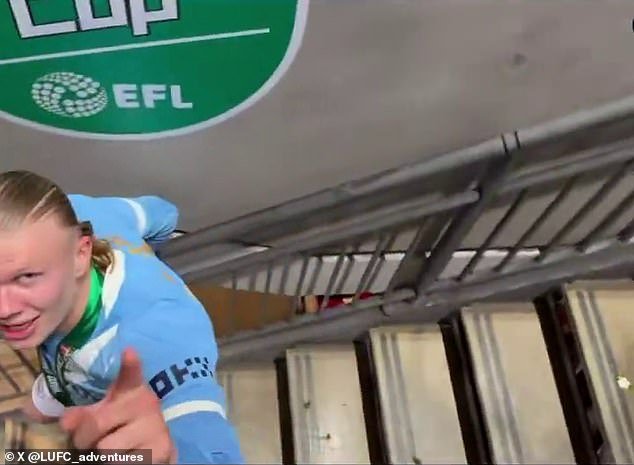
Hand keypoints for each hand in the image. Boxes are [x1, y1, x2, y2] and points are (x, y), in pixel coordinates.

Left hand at [60, 348, 175, 463]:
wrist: (151, 447)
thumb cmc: (121, 426)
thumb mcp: (100, 415)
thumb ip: (81, 414)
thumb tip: (66, 421)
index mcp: (130, 389)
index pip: (131, 373)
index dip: (130, 363)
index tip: (128, 351)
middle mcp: (146, 401)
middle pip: (97, 422)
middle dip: (84, 438)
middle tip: (89, 441)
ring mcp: (155, 424)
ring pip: (107, 447)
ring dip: (101, 454)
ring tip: (111, 448)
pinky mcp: (161, 447)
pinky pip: (122, 462)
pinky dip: (118, 463)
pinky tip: (128, 455)